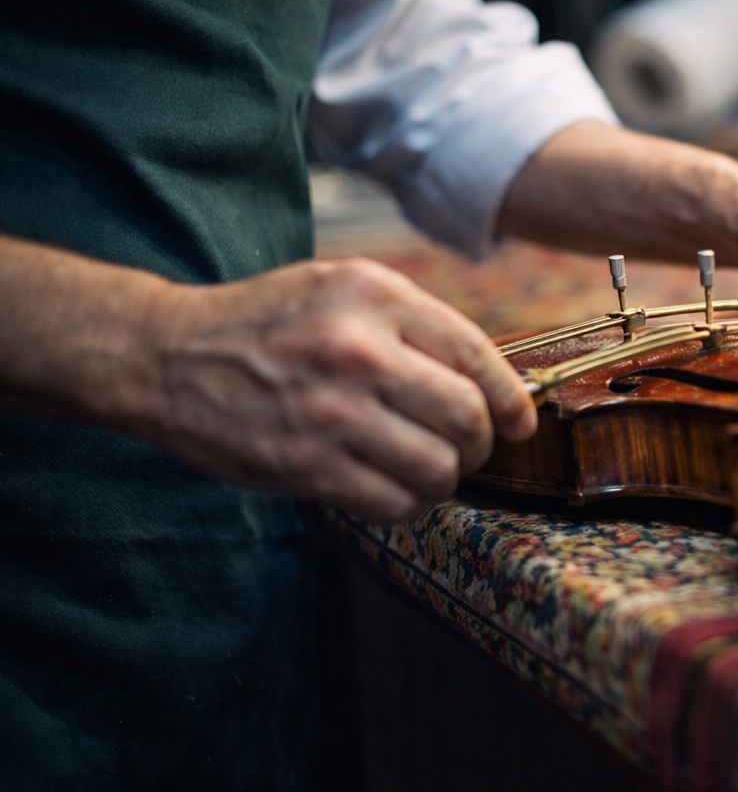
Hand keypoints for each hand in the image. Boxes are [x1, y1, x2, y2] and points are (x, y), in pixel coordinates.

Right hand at [138, 258, 534, 522]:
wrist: (164, 356)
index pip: (476, 354)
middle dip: (481, 444)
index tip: (519, 423)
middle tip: (468, 449)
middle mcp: (358, 350)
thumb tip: (493, 381)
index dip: (510, 399)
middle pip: (467, 416)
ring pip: (438, 467)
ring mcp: (331, 411)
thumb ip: (412, 322)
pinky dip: (407, 504)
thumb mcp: (340, 288)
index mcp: (374, 296)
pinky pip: (394, 502)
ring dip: (445, 479)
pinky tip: (393, 488)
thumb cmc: (266, 323)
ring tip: (428, 470)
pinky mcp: (306, 465)